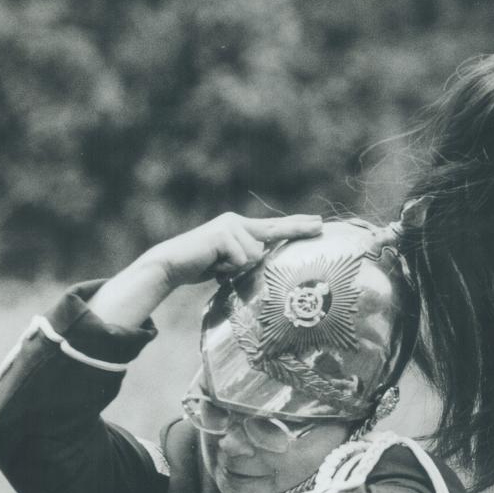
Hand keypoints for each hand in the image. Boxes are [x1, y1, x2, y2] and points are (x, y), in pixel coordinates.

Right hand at [147, 212, 323, 288]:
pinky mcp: (223, 234)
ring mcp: (230, 225)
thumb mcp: (228, 264)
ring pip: (255, 256)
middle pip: (274, 229)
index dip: (295, 225)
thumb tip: (264, 262)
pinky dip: (228, 269)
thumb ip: (246, 260)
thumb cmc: (199, 266)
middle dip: (298, 228)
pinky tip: (213, 266)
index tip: (317, 222)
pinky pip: (242, 260)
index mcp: (240, 228)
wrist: (171, 264)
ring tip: (218, 267)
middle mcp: (237, 222)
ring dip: (237, 269)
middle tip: (322, 224)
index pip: (273, 227)